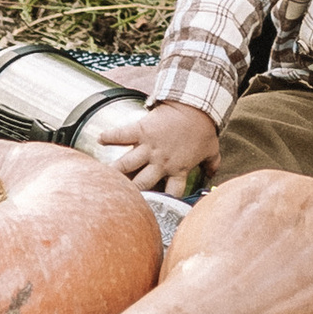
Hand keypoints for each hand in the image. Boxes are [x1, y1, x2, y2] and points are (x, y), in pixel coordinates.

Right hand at [98, 101, 218, 194]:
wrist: (196, 104)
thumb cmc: (203, 128)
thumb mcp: (211, 149)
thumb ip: (211, 164)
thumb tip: (212, 174)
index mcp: (177, 169)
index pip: (170, 194)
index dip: (162, 204)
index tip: (153, 209)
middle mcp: (160, 162)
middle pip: (141, 184)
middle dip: (130, 193)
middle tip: (118, 198)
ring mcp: (149, 146)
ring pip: (127, 164)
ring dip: (115, 172)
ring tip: (100, 179)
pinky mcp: (141, 130)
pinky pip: (122, 134)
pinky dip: (110, 136)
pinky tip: (99, 139)